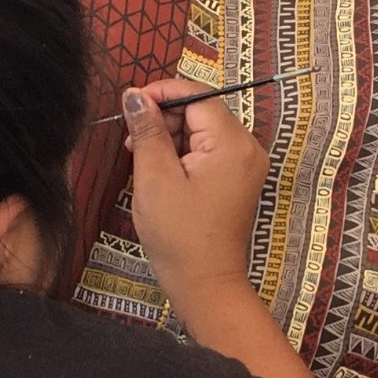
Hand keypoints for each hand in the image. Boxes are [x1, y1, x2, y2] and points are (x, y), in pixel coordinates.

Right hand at [121, 83, 268, 307]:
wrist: (204, 283)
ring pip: (202, 130)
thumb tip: (135, 95)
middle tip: (132, 141)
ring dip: (170, 137)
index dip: (161, 94)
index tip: (129, 106)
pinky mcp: (238, 178)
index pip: (197, 96)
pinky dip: (183, 153)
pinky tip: (162, 172)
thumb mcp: (154, 178)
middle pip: (201, 110)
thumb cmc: (179, 235)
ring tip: (143, 160)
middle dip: (164, 118)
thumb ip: (147, 131)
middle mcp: (247, 147)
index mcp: (232, 143)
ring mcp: (246, 164)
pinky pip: (209, 150)